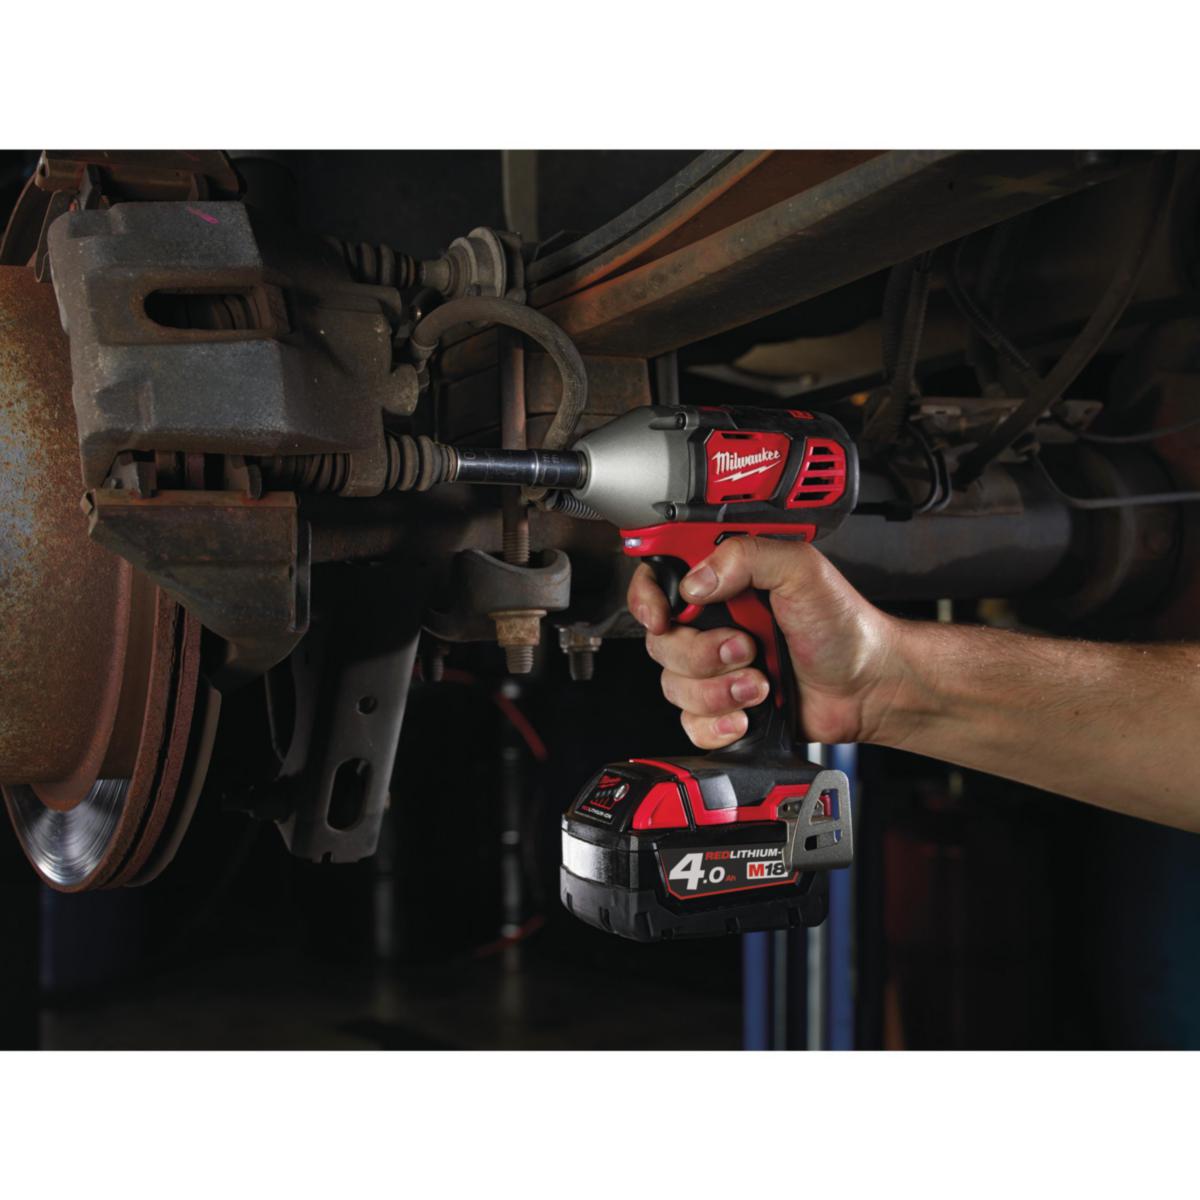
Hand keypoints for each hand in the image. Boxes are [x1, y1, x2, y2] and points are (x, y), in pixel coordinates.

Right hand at [628, 537, 904, 749]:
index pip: (658, 580)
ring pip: (673, 686)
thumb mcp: (800, 569)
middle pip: (660, 641)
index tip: (661, 616)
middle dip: (701, 653)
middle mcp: (713, 623)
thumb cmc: (843, 626)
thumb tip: (695, 582)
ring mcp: (715, 668)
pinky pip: (690, 723)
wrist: (868, 686)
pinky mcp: (723, 707)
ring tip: (760, 682)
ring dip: (718, 690)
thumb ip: (745, 556)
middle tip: (745, 647)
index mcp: (724, 582)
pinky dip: (717, 724)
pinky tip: (748, 715)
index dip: (647, 599)